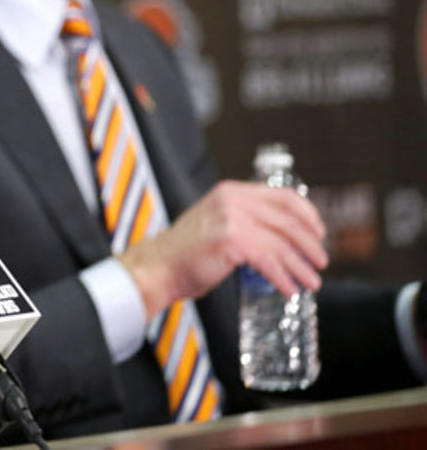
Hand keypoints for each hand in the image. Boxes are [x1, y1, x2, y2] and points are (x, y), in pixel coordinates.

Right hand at [120, 180, 327, 319]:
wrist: (159, 266)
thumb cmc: (188, 251)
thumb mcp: (218, 222)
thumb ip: (246, 220)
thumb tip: (284, 237)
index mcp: (232, 191)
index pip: (283, 196)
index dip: (308, 215)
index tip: (319, 233)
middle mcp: (233, 200)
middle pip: (288, 220)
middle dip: (310, 244)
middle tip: (321, 263)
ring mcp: (232, 218)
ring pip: (282, 243)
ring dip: (301, 266)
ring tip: (312, 282)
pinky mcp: (231, 241)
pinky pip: (269, 261)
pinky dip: (284, 277)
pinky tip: (289, 289)